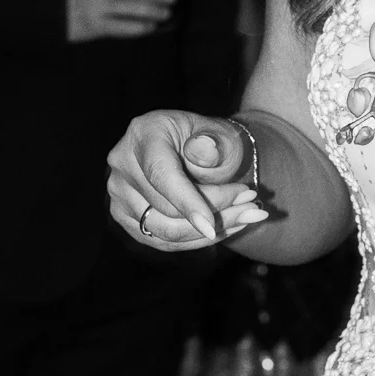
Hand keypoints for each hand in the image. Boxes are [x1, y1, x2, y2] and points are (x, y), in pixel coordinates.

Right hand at [107, 110, 267, 250]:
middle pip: (167, 207)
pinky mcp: (126, 217)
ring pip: (164, 231)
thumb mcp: (220, 134)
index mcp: (143, 134)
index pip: (161, 175)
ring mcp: (119, 193)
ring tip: (247, 217)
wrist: (200, 152)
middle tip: (254, 206)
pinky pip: (162, 242)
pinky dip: (196, 241)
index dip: (187, 202)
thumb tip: (205, 152)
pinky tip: (225, 229)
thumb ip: (214, 143)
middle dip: (216, 212)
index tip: (212, 226)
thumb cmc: (211, 141)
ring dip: (210, 232)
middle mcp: (122, 164)